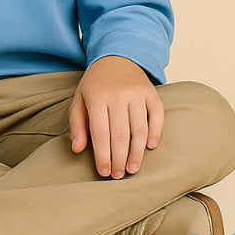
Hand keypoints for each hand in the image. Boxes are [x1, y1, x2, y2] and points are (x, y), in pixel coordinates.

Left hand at [70, 56, 163, 178]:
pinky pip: (157, 116)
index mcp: (96, 97)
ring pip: (139, 129)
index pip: (100, 133)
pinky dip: (155, 133)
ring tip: (132, 169)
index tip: (104, 172)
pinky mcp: (152, 93)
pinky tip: (150, 148)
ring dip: (137, 153)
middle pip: (120, 134)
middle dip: (119, 158)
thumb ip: (77, 124)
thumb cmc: (96, 84)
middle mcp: (118, 95)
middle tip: (118, 176)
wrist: (117, 58)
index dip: (102, 155)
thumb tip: (77, 150)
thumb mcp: (79, 99)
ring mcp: (137, 94)